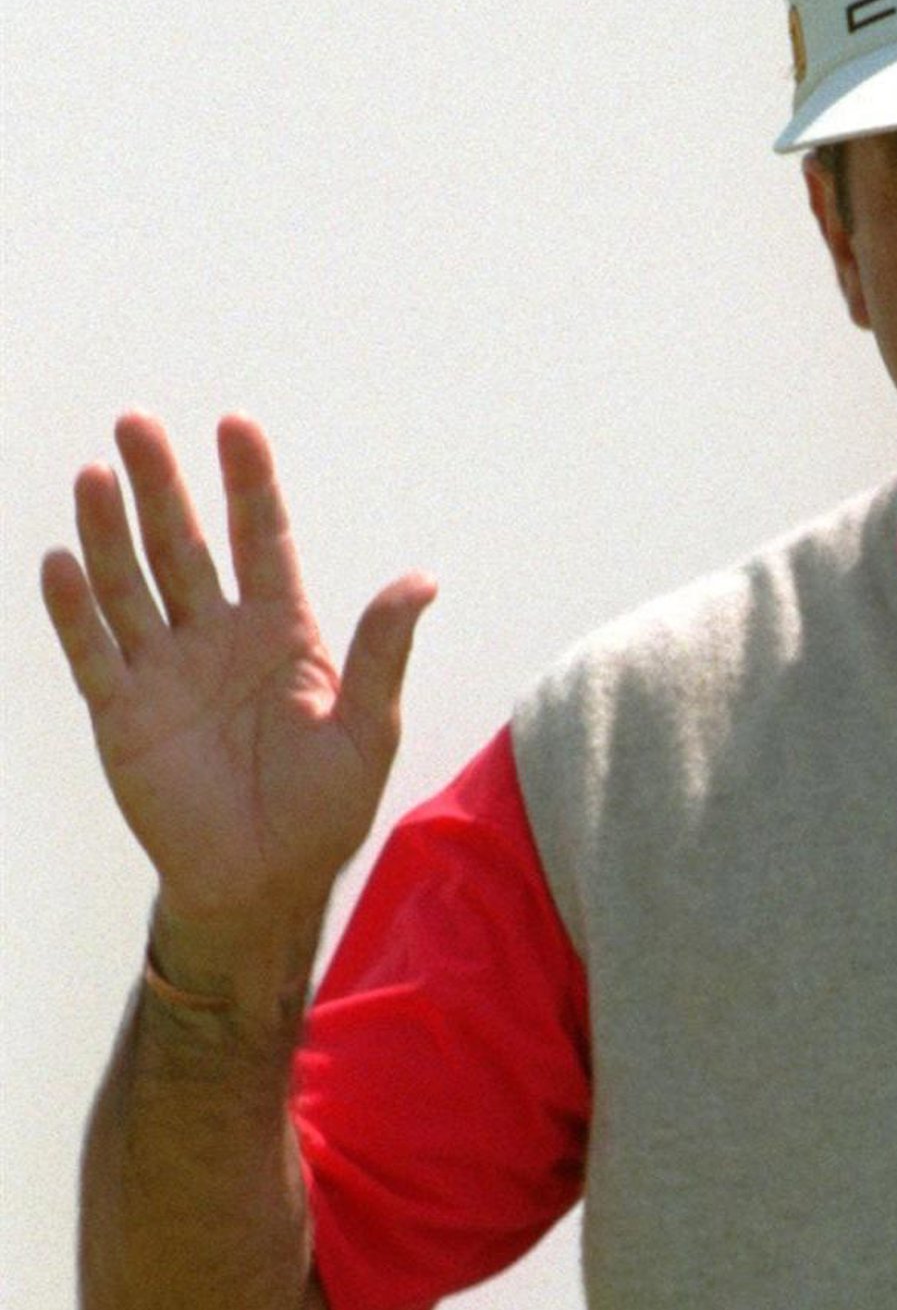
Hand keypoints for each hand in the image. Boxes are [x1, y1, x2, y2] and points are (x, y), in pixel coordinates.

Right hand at [41, 413, 433, 981]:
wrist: (263, 884)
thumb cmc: (324, 812)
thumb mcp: (366, 729)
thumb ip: (383, 651)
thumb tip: (422, 580)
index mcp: (283, 634)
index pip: (262, 541)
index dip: (249, 486)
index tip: (236, 426)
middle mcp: (218, 639)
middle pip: (182, 545)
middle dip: (161, 486)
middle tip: (138, 424)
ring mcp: (166, 671)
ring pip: (130, 584)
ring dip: (110, 531)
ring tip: (96, 475)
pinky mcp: (123, 711)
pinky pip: (94, 650)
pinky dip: (75, 608)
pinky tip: (62, 561)